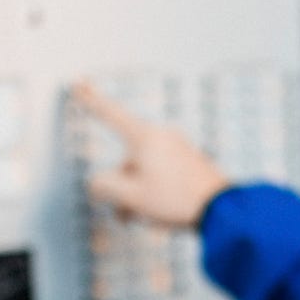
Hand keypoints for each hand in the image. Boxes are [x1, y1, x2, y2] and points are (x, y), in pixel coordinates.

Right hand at [74, 82, 231, 229]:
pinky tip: (162, 212)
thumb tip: (97, 183)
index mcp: (144, 137)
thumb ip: (105, 187)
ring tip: (148, 217)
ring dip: (137, 195)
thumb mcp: (131, 197)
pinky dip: (154, 192)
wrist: (221, 209)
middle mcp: (161, 136)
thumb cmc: (176, 200)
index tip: (78, 83)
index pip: (109, 114)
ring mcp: (176, 148)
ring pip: (143, 170)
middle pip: (126, 159)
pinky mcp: (188, 161)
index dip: (90, 100)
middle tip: (128, 213)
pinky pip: (160, 173)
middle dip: (122, 188)